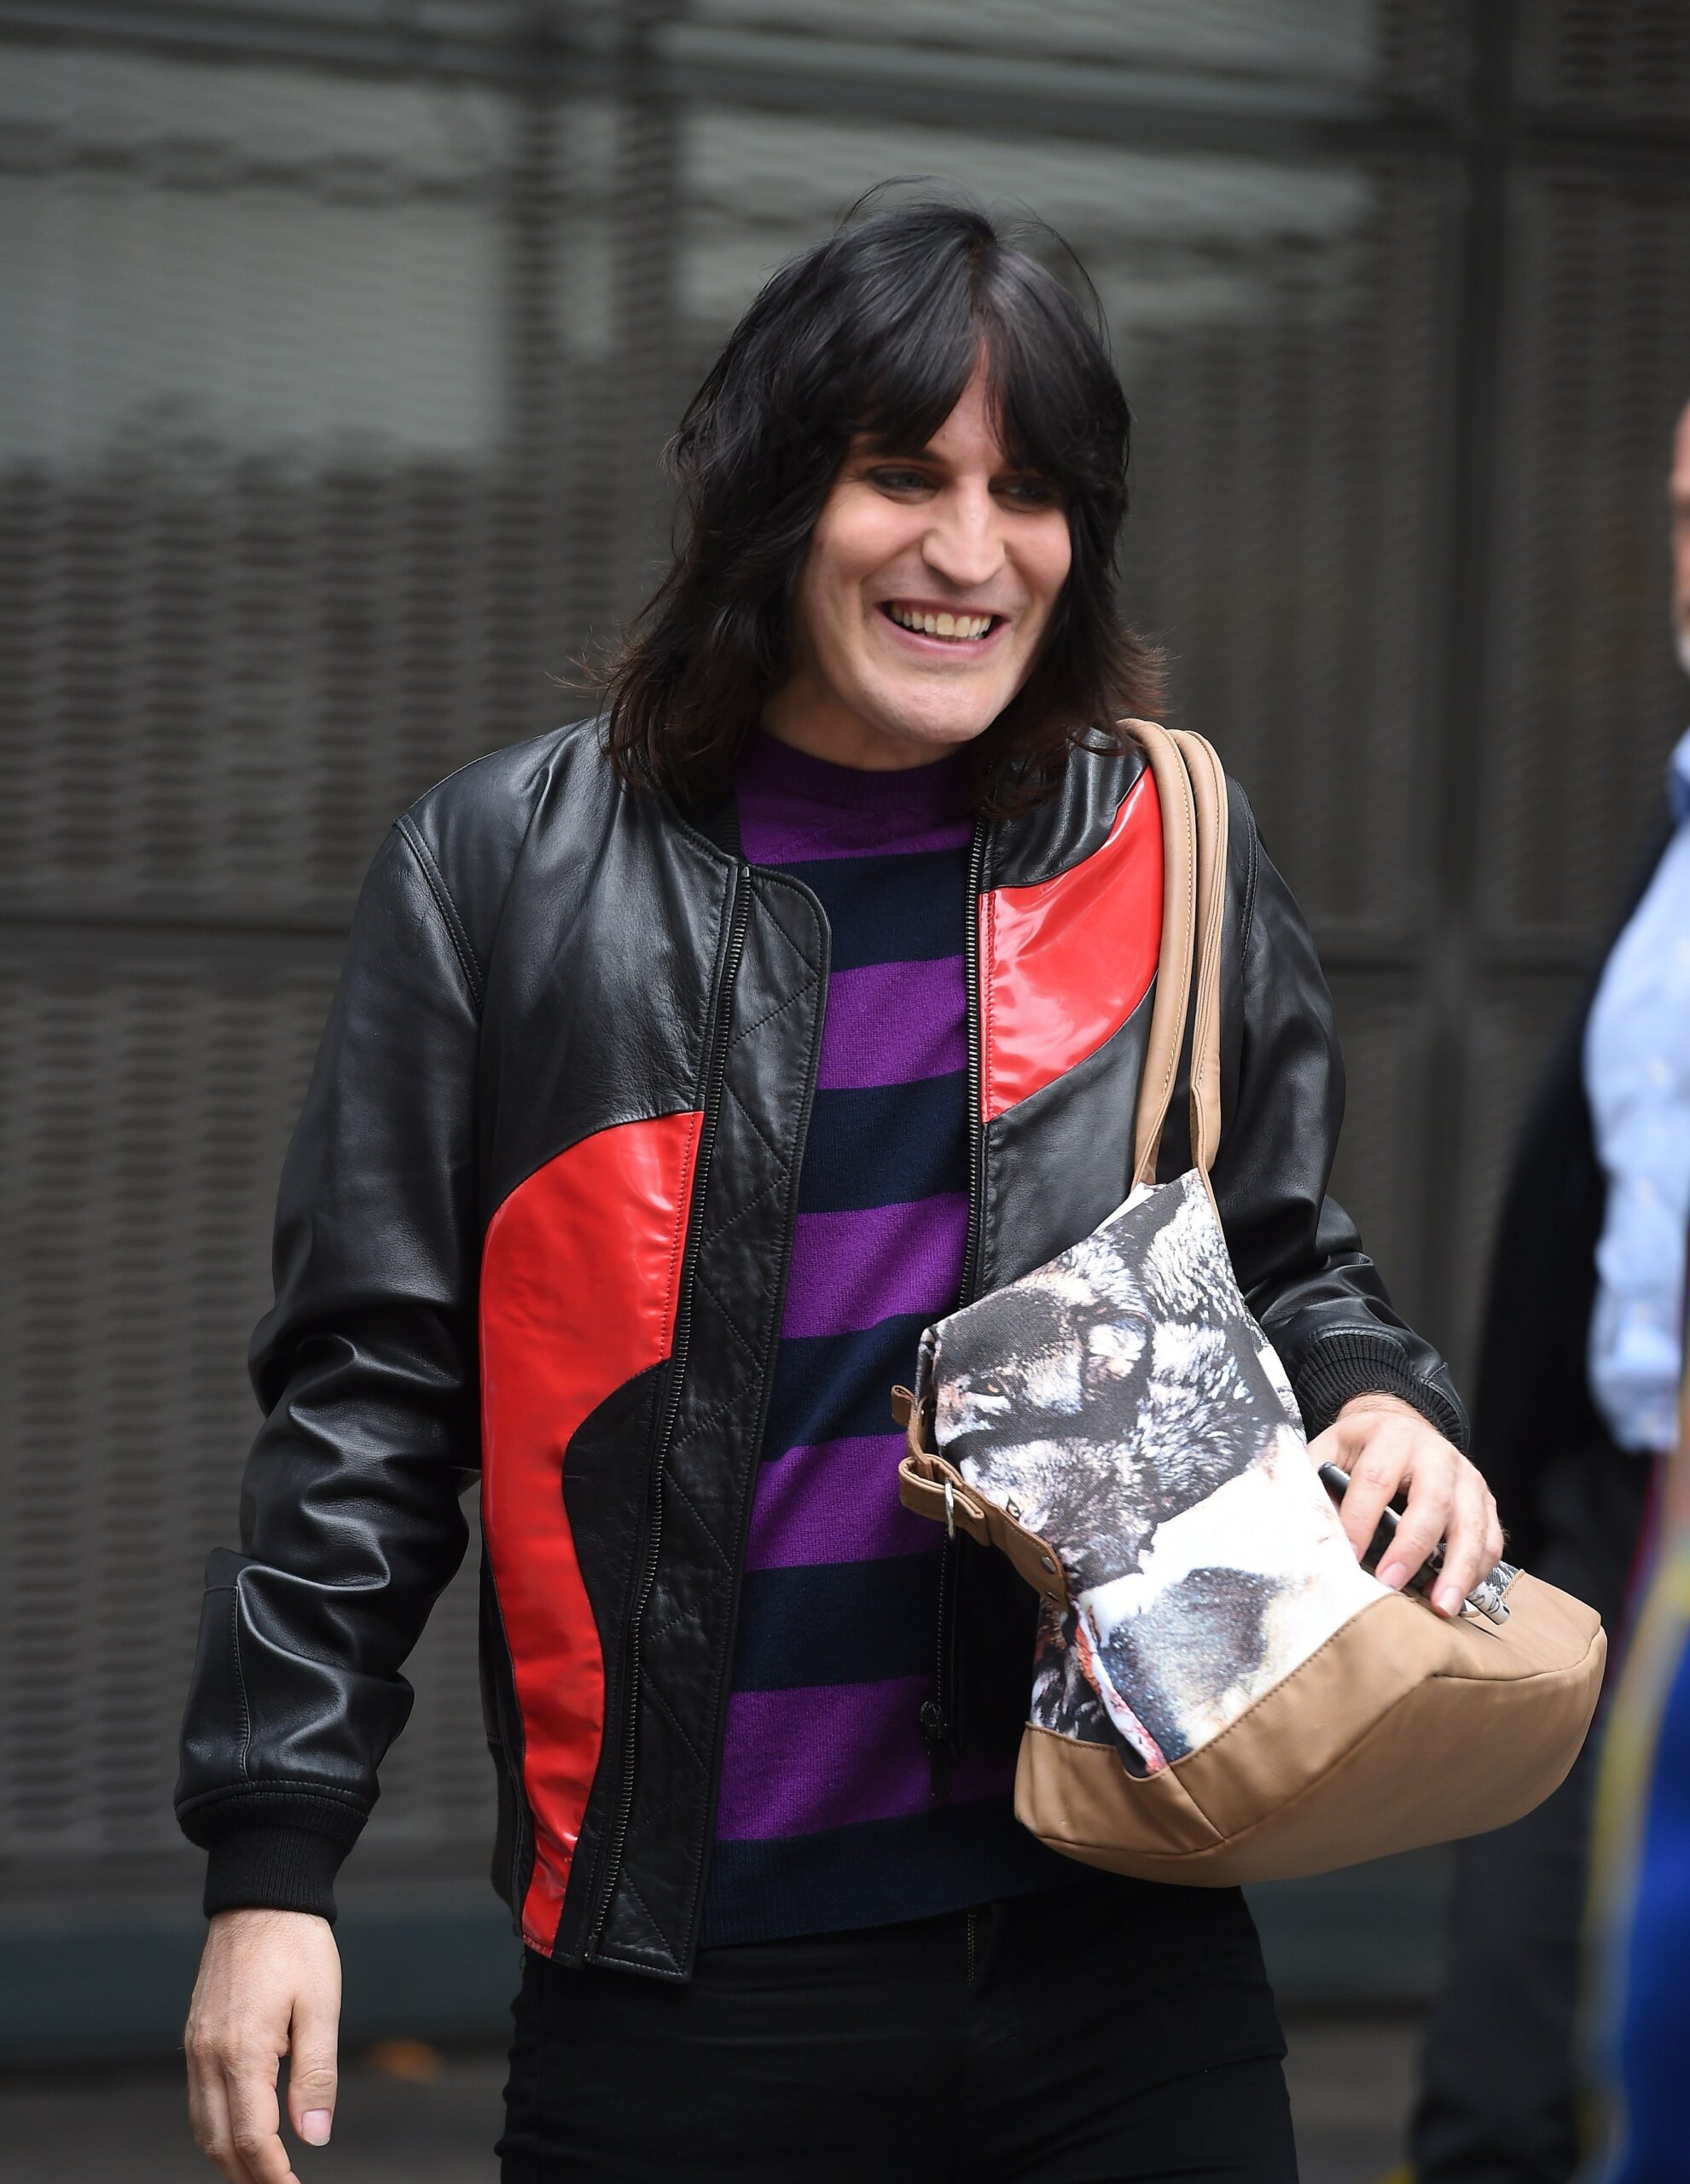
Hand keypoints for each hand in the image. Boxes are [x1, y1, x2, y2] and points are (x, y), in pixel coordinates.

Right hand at [185, 1907, 341, 2183]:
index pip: (252, 2137)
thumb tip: (315, 2135)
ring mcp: (196, 2045)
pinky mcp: (195, 2035)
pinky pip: (198, 2098)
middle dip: (249, 2175)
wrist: (261, 1895)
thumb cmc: (297, 1944)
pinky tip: (241, 2130)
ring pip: (203, 2125)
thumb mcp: (321, 2006)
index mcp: (242, 2050)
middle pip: (219, 2142)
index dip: (272, 2174)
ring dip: (229, 2157)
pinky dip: (216, 2127)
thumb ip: (316, 2075)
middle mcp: (209, 2054)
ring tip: (263, 2171)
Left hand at [1308, 1392, 1504, 1619]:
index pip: (1375, 1479)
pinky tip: (1457, 1594)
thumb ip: (1315, 1483)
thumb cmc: (1361, 1447)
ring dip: (1457, 1569)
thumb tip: (1308, 1529)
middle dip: (1411, 1548)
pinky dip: (1478, 1570)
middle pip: (1432, 1501)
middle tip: (1391, 1584)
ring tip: (1441, 1606)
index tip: (1347, 1554)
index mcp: (1391, 1437)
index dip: (1360, 1518)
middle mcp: (1436, 1454)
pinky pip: (1490, 1539)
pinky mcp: (1485, 1501)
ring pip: (1471, 1525)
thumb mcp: (1330, 1449)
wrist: (1401, 1426)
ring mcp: (1467, 1478)